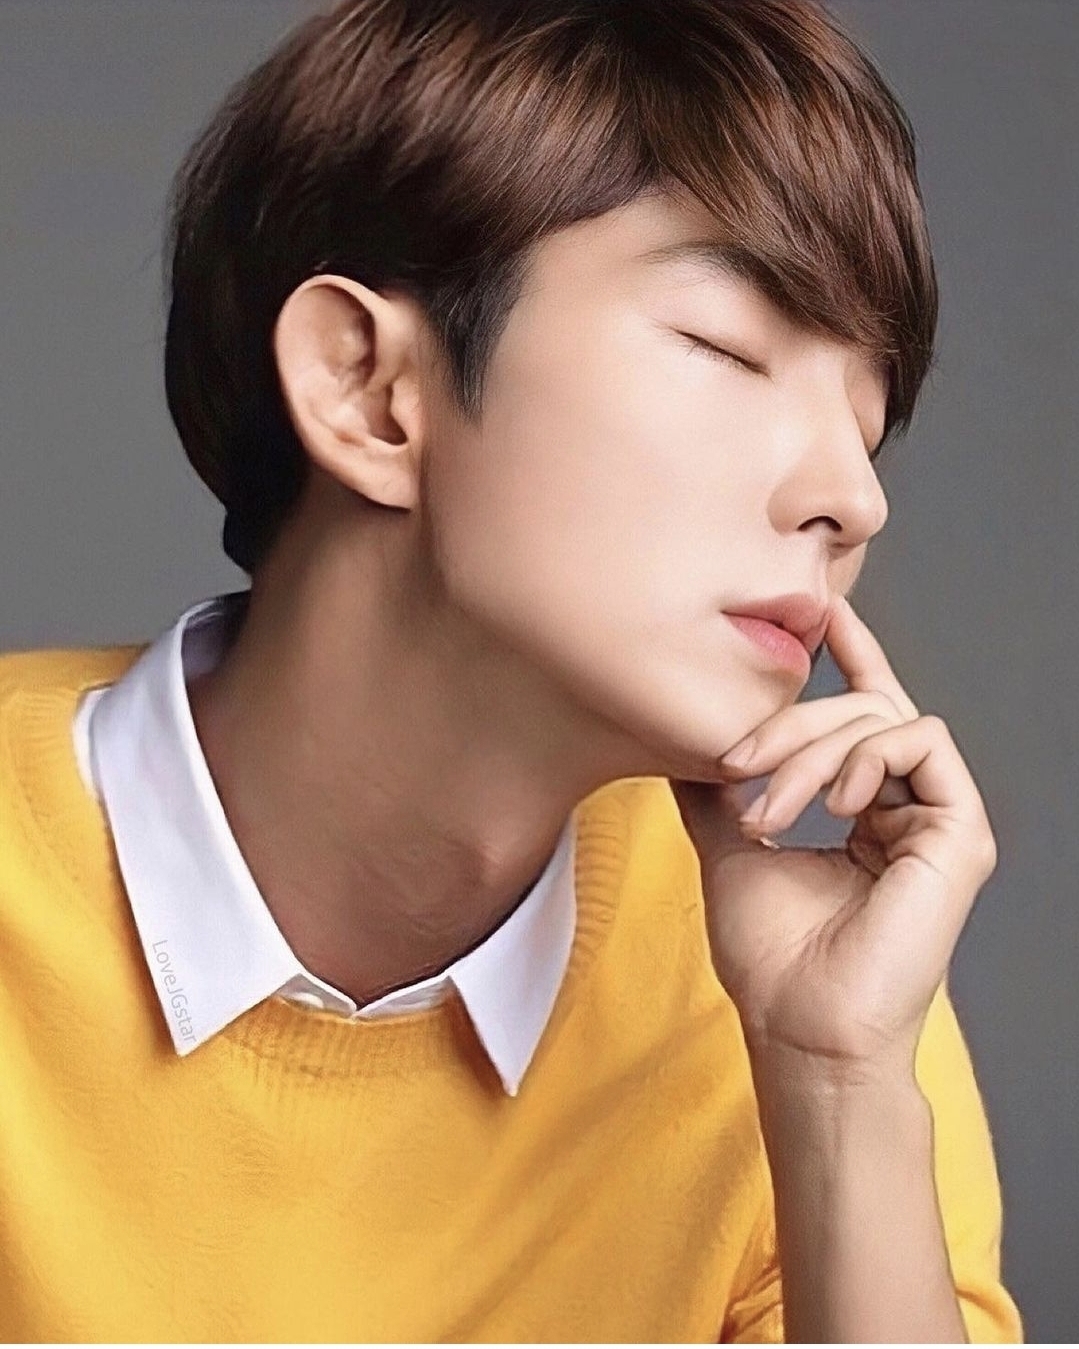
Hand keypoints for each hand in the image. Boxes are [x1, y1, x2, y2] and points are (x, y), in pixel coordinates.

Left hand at [669, 594, 997, 1081]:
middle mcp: (904, 806)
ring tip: (769, 812)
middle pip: (856, 709)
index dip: (848, 656)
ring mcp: (936, 818)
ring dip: (809, 750)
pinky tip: (830, 802)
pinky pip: (920, 742)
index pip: (863, 714)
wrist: (800, 1028)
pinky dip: (865, 756)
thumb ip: (718, 788)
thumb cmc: (771, 955)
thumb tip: (679, 736)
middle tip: (734, 766)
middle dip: (786, 723)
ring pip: (880, 719)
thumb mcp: (728, 847)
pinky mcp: (958, 831)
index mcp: (864, 809)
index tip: (822, 609)